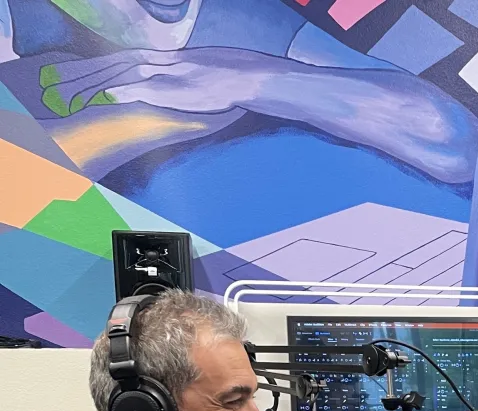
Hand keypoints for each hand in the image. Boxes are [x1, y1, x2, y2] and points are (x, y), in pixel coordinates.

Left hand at [39, 48, 275, 116]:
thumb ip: (158, 87)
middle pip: (105, 67)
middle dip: (77, 76)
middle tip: (51, 86)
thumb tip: (129, 95)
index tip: (64, 81)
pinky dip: (120, 89)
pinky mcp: (168, 83)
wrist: (242, 78)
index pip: (110, 65)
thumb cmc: (220, 84)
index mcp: (150, 65)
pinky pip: (138, 84)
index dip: (85, 72)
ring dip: (90, 82)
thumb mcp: (183, 84)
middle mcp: (149, 65)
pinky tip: (104, 96)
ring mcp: (157, 73)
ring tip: (66, 92)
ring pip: (115, 72)